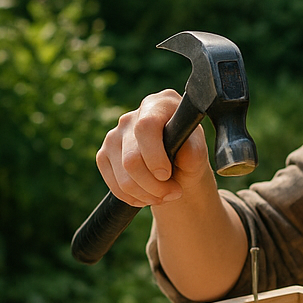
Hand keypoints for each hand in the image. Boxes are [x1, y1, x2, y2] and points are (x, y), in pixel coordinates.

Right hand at [95, 89, 210, 207]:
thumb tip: (184, 154)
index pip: (146, 127)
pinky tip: (148, 195)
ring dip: (146, 194)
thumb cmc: (189, 153)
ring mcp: (113, 135)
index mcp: (158, 104)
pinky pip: (114, 185)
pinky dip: (133, 197)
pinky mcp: (104, 155)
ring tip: (164, 196)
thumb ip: (194, 151)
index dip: (155, 156)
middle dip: (155, 185)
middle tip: (174, 192)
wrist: (178, 167)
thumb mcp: (198, 152)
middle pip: (131, 159)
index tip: (167, 174)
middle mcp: (131, 117)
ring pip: (123, 177)